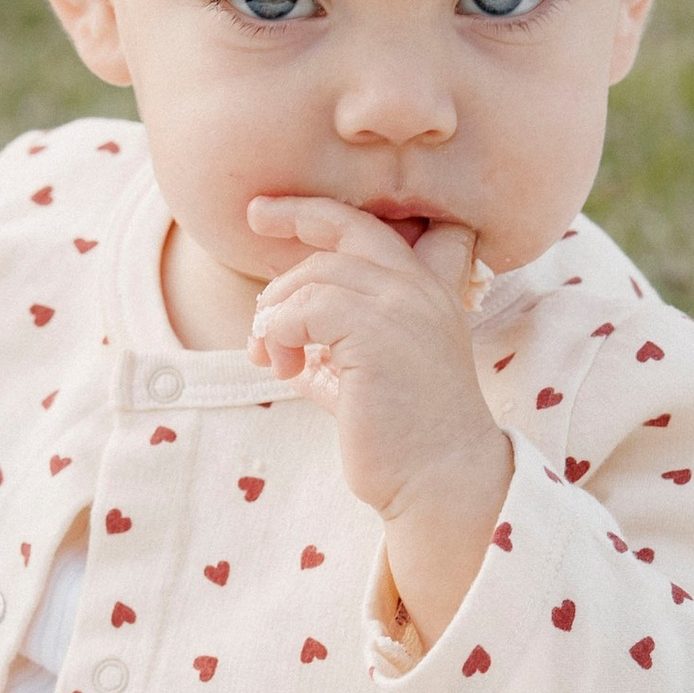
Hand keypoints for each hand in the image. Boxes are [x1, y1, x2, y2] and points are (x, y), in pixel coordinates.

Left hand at [244, 197, 510, 646]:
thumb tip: (286, 347)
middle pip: (343, 229)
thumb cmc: (404, 440)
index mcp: (428, 291)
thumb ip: (335, 350)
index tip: (267, 212)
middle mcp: (421, 287)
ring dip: (277, 313)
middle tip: (253, 227)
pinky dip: (279, 334)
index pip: (376, 227)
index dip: (320, 211)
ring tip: (272, 358)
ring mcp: (403, 305)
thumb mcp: (365, 378)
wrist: (440, 481)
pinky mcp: (376, 333)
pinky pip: (303, 311)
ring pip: (315, 275)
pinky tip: (283, 369)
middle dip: (290, 219)